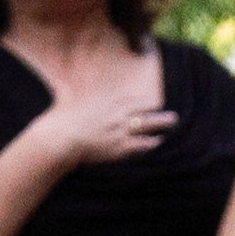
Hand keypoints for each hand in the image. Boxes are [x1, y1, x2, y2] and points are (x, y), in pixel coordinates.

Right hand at [42, 51, 173, 168]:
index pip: (130, 101)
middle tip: (172, 115)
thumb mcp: (69, 100)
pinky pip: (139, 144)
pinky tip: (158, 141)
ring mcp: (119, 130)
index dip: (143, 103)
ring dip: (160, 124)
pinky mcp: (118, 147)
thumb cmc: (61, 120)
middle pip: (142, 111)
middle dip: (158, 113)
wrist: (62, 137)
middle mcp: (116, 115)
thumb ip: (74, 96)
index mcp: (106, 103)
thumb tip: (65, 88)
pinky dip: (149, 143)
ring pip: (145, 125)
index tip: (152, 103)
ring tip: (172, 122)